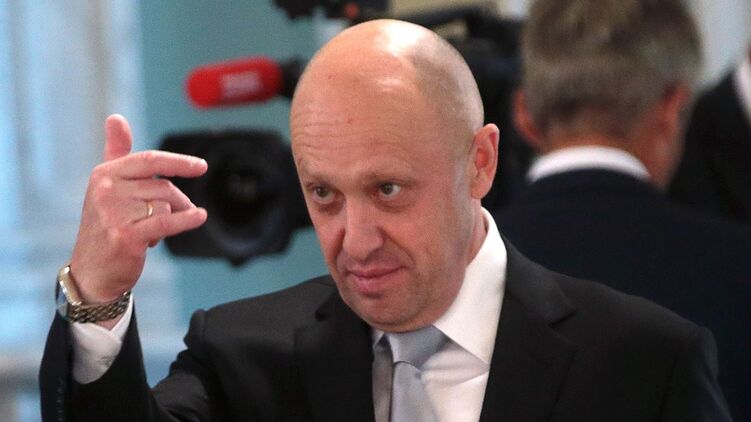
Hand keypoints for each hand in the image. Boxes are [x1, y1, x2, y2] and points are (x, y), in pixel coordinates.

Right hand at [69, 114, 207, 306]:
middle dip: (178, 201)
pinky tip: (200, 217)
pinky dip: (187, 220)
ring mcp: (114, 214)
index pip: (149, 160)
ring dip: (172, 219)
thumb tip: (115, 117)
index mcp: (104, 174)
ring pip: (165, 206)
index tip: (201, 167)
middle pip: (162, 186)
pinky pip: (167, 222)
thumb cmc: (106, 226)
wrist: (92, 271)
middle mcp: (106, 190)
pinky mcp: (126, 236)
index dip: (178, 162)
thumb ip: (116, 152)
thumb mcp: (107, 186)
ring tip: (155, 232)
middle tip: (180, 213)